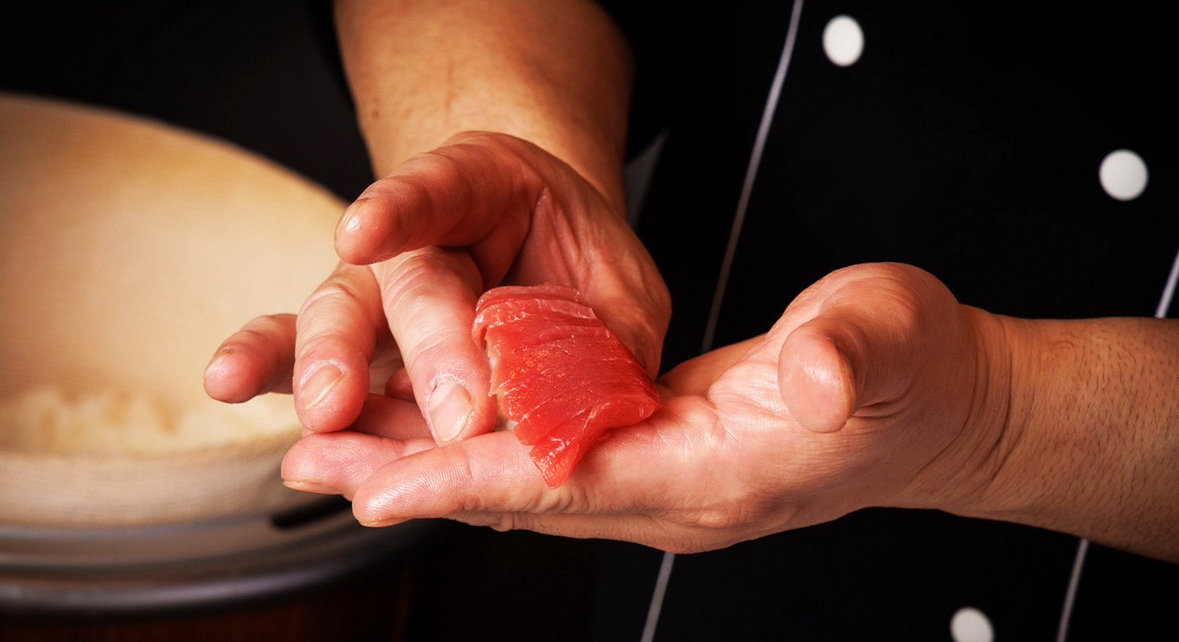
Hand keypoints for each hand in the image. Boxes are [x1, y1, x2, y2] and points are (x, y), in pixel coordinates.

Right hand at [204, 131, 669, 444]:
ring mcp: (375, 291)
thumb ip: (606, 337)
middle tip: (460, 411)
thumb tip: (588, 404)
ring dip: (330, 366)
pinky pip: (300, 355)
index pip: (442, 187)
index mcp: (486, 189)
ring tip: (327, 408)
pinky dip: (268, 368)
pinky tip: (228, 381)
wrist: (543, 266)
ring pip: (339, 315)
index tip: (364, 230)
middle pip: (412, 281)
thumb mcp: (620, 290)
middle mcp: (417, 237)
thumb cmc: (576, 267)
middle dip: (433, 348)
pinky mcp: (351, 348)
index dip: (403, 208)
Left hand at [279, 263, 1011, 552]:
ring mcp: (664, 484)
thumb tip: (815, 378)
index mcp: (717, 470)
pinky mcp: (659, 460)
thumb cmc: (910, 374)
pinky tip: (431, 435)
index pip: (572, 482)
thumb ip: (847, 359)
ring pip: (524, 487)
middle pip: (523, 498)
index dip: (474, 480)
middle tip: (315, 462)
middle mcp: (676, 494)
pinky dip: (480, 453)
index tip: (380, 482)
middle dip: (416, 481)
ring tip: (340, 451)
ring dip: (431, 470)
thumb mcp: (888, 341)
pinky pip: (550, 465)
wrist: (939, 413)